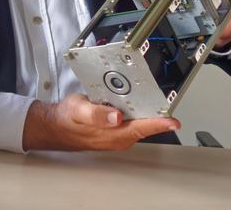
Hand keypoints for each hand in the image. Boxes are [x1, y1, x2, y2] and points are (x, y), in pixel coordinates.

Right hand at [22, 94, 179, 150]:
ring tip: (154, 94)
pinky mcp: (116, 127)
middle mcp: (120, 136)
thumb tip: (115, 117)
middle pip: (146, 124)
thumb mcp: (78, 111)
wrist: (56, 126)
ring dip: (148, 108)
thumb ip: (96, 114)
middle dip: (158, 112)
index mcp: (113, 134)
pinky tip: (135, 98)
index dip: (159, 124)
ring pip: (140, 120)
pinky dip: (137, 107)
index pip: (142, 128)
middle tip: (167, 97)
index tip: (173, 120)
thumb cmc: (67, 119)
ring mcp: (119, 133)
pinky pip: (132, 118)